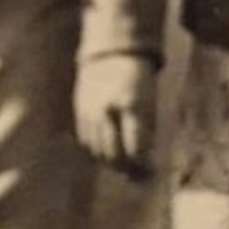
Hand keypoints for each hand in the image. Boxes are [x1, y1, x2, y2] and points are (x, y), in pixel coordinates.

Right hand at [75, 53, 158, 180]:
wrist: (112, 54)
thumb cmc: (139, 82)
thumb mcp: (149, 105)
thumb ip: (147, 136)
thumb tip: (145, 169)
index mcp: (131, 106)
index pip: (135, 149)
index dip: (142, 166)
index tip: (149, 172)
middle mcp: (107, 110)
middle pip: (113, 154)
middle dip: (126, 168)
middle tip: (136, 173)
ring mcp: (90, 112)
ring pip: (97, 152)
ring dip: (111, 163)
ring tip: (123, 164)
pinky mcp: (79, 113)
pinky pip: (86, 142)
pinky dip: (97, 152)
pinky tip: (108, 153)